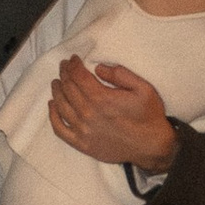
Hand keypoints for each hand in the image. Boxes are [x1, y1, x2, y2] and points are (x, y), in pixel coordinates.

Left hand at [47, 53, 178, 169]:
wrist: (151, 146)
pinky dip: (53, 116)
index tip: (73, 58)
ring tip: (57, 82)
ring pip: (61, 106)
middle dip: (64, 74)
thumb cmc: (149, 116)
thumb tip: (98, 68)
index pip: (78, 76)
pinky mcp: (82, 144)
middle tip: (64, 66)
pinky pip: (60, 129)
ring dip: (57, 91)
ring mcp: (83, 130)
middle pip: (68, 88)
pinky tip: (53, 105)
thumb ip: (120, 74)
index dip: (73, 65)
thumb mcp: (143, 88)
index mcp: (102, 98)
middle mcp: (88, 114)